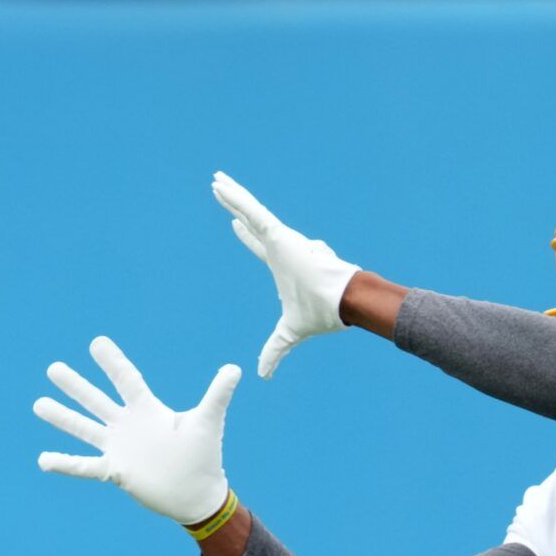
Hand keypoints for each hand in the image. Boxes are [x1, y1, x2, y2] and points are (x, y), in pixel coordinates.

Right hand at [35, 336, 240, 524]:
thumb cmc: (203, 456)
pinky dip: (65, 464)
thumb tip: (235, 368)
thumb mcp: (207, 422)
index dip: (112, 362)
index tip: (97, 343)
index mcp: (148, 410)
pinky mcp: (117, 470)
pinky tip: (42, 460)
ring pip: (85, 429)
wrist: (198, 494)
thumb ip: (217, 395)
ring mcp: (119, 447)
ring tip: (38, 404)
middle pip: (97, 400)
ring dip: (63, 418)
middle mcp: (128, 425)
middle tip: (53, 368)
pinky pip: (86, 466)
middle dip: (76, 386)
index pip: (126, 380)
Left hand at [213, 171, 359, 378]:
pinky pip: (253, 211)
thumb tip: (263, 375)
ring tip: (215, 181)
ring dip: (231, 195)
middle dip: (236, 207)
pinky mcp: (279, 234)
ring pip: (249, 211)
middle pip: (251, 222)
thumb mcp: (289, 333)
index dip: (245, 236)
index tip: (234, 225)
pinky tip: (221, 186)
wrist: (340, 302)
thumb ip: (275, 350)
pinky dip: (237, 199)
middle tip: (221, 191)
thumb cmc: (321, 314)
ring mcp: (280, 239)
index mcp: (282, 265)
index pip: (259, 246)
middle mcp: (281, 248)